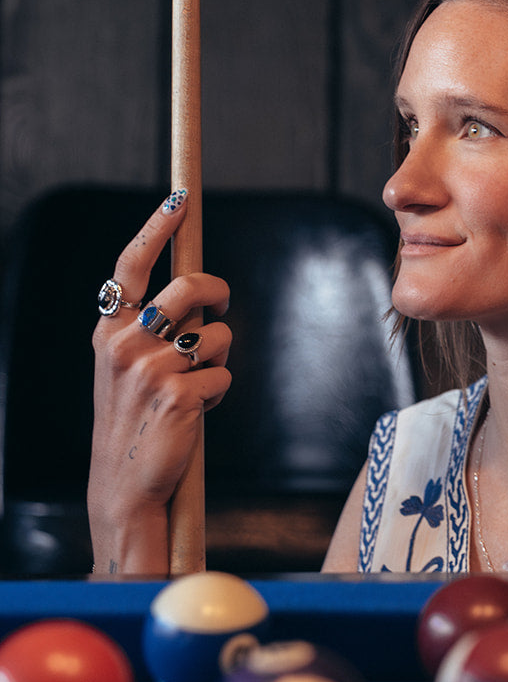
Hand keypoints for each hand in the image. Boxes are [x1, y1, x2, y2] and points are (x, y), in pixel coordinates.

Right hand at [89, 192, 230, 571]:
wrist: (125, 484)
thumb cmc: (134, 418)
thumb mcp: (126, 366)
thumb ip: (151, 326)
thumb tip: (199, 289)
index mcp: (109, 331)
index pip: (132, 265)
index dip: (157, 226)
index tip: (178, 198)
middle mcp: (126, 344)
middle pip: (191, 288)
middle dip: (218, 291)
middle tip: (221, 304)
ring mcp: (152, 369)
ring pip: (217, 335)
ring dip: (219, 358)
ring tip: (195, 386)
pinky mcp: (181, 395)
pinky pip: (224, 376)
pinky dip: (218, 395)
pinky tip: (193, 415)